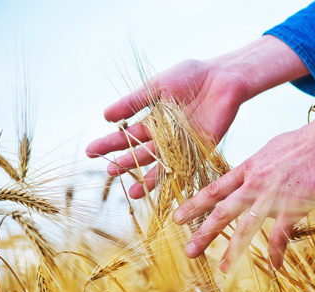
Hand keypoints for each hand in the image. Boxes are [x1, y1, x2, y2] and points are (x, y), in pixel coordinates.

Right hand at [86, 59, 248, 196]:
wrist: (223, 77)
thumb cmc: (190, 76)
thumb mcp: (157, 86)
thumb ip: (134, 101)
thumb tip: (105, 116)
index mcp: (153, 120)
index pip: (128, 135)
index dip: (110, 143)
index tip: (91, 151)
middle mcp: (166, 136)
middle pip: (142, 153)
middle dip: (125, 162)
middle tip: (109, 170)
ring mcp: (182, 145)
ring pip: (161, 165)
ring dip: (147, 178)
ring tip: (133, 191)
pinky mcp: (199, 150)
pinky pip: (185, 167)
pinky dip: (174, 180)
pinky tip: (164, 190)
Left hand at [172, 82, 314, 271]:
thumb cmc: (301, 142)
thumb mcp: (269, 149)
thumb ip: (256, 165)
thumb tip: (249, 172)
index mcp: (248, 169)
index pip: (215, 189)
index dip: (194, 204)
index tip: (178, 217)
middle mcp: (254, 185)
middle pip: (222, 211)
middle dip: (204, 231)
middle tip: (189, 249)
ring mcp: (271, 197)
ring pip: (246, 227)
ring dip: (233, 249)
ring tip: (222, 267)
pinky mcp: (292, 207)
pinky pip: (281, 235)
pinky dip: (277, 252)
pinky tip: (274, 265)